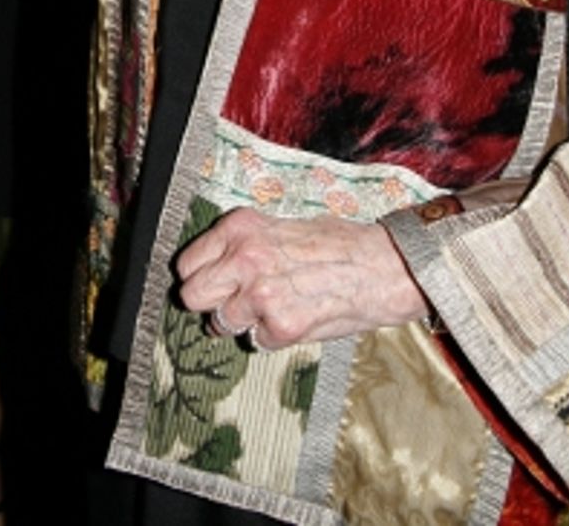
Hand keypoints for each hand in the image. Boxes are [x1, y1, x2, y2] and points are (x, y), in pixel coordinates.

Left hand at [175, 207, 426, 350]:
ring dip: (241, 323)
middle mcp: (244, 257)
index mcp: (240, 227)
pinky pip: (255, 342)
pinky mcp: (280, 325)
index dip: (200, 277)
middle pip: (191, 295)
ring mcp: (260, 293)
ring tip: (270, 310)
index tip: (213, 284)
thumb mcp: (280, 227)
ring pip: (221, 323)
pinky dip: (270, 337)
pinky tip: (293, 318)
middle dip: (209, 303)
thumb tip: (213, 269)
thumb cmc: (337, 245)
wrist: (381, 265)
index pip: (187, 263)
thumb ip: (243, 246)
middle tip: (230, 304)